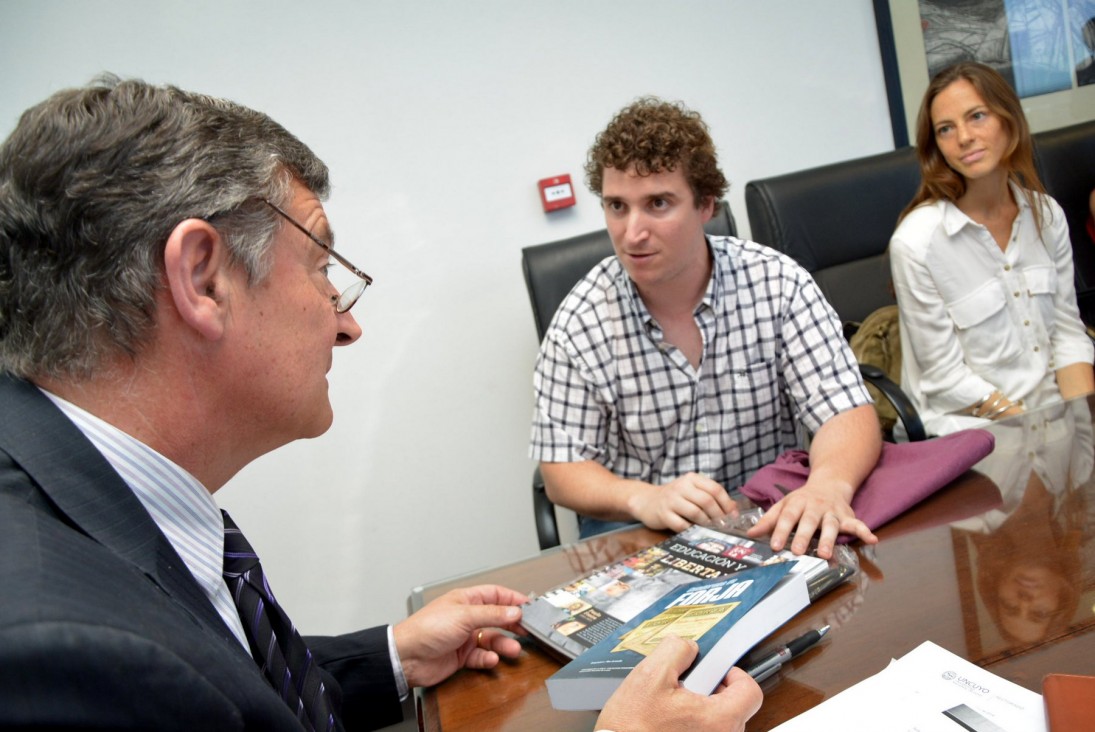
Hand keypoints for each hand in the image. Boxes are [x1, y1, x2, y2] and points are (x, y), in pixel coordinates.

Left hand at [392, 584, 527, 687]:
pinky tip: (491, 659)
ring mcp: (464, 637)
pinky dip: (488, 658)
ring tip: (513, 650)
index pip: (495, 595)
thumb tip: (515, 611)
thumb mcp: (464, 616)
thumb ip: (492, 614)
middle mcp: (466, 617)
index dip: (513, 599)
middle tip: (528, 630)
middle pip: (497, 618)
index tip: (530, 606)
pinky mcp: (461, 656)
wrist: (407, 657)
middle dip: (512, 624)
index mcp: (465, 600)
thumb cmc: (427, 628)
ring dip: (503, 644)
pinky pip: (481, 656)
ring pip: (491, 639)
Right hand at [596, 635, 761, 731]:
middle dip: (712, 688)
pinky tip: (670, 717)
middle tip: (686, 685)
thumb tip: (687, 647)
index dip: (734, 673)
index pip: (750, 691)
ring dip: (701, 706)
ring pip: (720, 719)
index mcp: (719, 719)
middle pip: (736, 705)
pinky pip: (707, 730)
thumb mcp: (651, 674)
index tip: (716, 669)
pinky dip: (693, 721)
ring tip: (673, 703)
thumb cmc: (633, 726)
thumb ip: (676, 650)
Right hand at [628, 472, 737, 532]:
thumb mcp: (693, 492)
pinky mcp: (663, 514)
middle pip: (707, 501)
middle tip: (723, 526)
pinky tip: (695, 531)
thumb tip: (734, 509)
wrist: (647, 501)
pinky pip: (682, 525)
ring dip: (707, 524)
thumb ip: (711, 497)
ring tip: (711, 529)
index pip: (715, 489)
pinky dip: (691, 530)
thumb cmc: (676, 498)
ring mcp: (671, 500)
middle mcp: (681, 487)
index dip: (726, 503)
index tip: (733, 516)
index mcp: (692, 479)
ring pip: (696, 513)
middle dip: (718, 516)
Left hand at [746, 481, 876, 558]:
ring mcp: (832, 512)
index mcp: (797, 503)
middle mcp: (815, 507)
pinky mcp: (847, 516)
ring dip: (829, 539)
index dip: (780, 531)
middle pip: (809, 522)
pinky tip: (873, 539)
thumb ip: (768, 521)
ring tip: (826, 553)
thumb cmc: (802, 500)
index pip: (787, 517)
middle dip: (803, 536)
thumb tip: (750, 535)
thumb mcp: (784, 505)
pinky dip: (865, 531)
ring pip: (831, 525)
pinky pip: (858, 523)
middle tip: (797, 551)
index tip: (775, 545)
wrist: (829, 483)